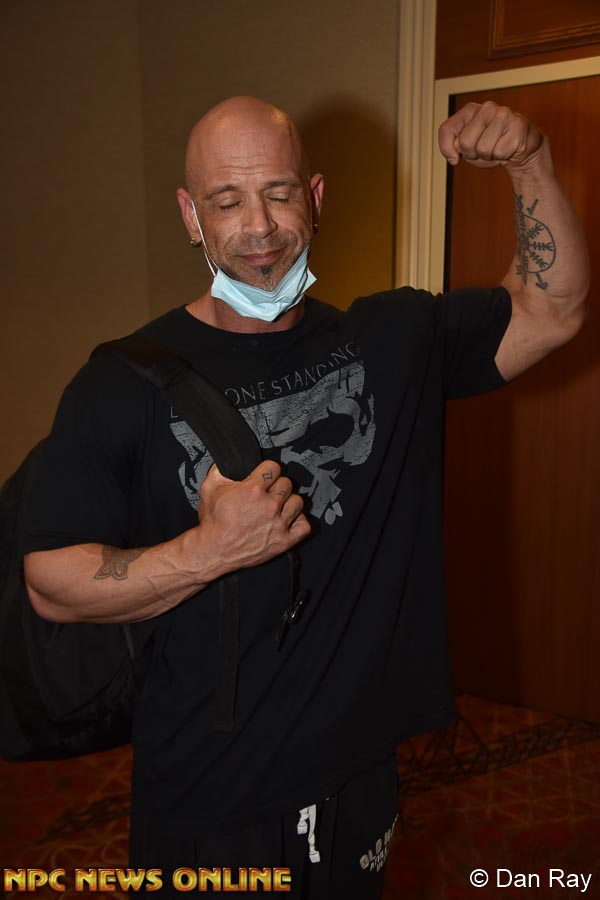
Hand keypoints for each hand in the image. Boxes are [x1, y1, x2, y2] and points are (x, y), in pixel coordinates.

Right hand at [196, 460, 310, 573]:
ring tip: (278, 506)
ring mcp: (278, 524)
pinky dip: (299, 521)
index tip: (265, 476)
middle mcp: (268, 506)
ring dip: (288, 502)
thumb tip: (230, 460)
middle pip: (287, 483)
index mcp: (253, 490)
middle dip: (277, 485)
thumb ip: (221, 469)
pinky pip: (304, 526)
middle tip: (267, 493)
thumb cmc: (213, 522)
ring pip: (298, 501)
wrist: (214, 550)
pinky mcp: (284, 541)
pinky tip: (288, 520)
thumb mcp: (209, 487)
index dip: (268, 470)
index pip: (274, 467)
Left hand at [438, 101, 543, 169]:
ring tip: (496, 148)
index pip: (446, 129)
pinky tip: (508, 147)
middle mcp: (486, 107)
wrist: (521, 148)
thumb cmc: (492, 146)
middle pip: (465, 142)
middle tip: (482, 151)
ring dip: (488, 156)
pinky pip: (499, 152)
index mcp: (470, 110)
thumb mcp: (468, 148)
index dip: (446, 149)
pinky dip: (502, 157)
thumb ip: (456, 145)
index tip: (454, 158)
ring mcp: (503, 114)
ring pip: (483, 148)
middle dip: (472, 154)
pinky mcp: (518, 124)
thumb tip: (456, 147)